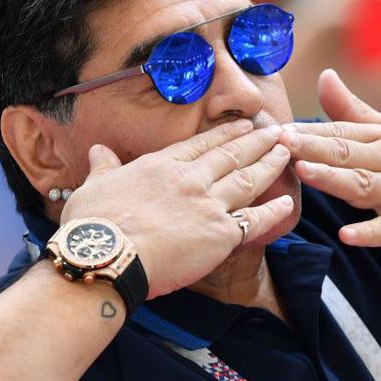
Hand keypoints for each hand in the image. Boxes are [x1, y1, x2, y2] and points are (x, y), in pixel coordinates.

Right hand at [61, 120, 293, 298]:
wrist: (106, 255)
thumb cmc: (93, 224)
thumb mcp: (93, 187)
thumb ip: (103, 167)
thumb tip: (98, 151)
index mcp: (162, 166)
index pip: (200, 145)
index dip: (225, 134)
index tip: (242, 125)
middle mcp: (191, 179)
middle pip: (231, 156)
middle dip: (257, 142)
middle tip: (277, 131)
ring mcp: (208, 205)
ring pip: (247, 179)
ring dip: (269, 164)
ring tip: (287, 152)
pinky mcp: (220, 234)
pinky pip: (254, 220)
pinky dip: (273, 211)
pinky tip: (287, 203)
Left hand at [280, 70, 380, 254]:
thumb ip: (354, 110)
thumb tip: (323, 76)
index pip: (342, 132)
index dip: (308, 131)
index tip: (274, 129)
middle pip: (349, 154)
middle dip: (313, 148)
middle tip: (279, 143)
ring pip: (366, 186)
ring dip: (335, 179)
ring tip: (305, 173)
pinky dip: (371, 232)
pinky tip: (348, 235)